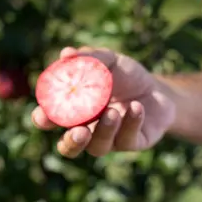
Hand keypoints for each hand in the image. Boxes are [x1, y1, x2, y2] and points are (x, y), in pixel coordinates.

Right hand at [31, 47, 174, 157]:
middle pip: (69, 146)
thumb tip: (66, 54)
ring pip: (98, 147)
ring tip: (112, 112)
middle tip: (78, 130)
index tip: (43, 114)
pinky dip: (131, 122)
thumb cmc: (126, 76)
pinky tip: (136, 107)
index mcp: (74, 111)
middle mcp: (87, 130)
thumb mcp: (109, 61)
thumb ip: (88, 58)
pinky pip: (127, 139)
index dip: (44, 120)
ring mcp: (109, 140)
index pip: (52, 120)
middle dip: (71, 142)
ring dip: (104, 131)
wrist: (158, 90)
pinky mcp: (131, 143)